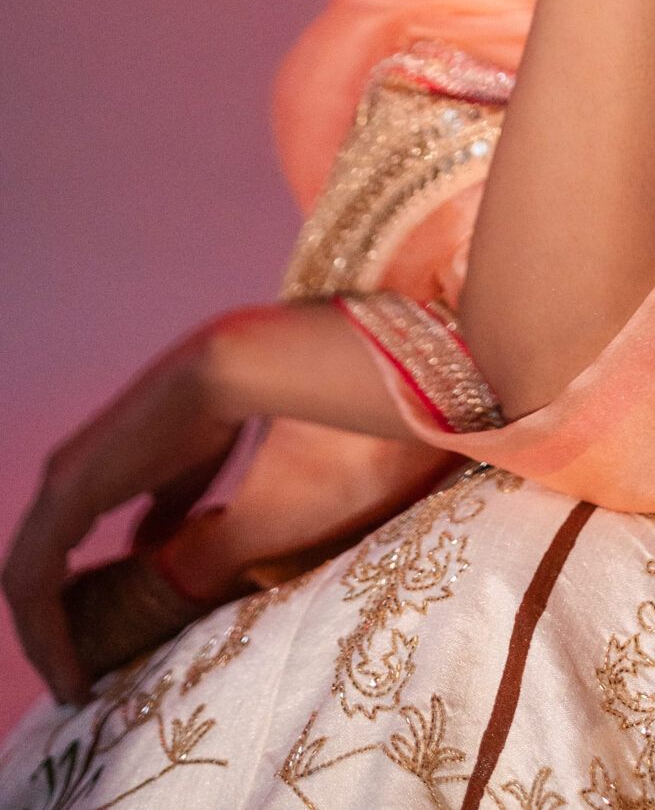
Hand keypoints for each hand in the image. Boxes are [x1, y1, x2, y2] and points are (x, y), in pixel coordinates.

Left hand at [3, 329, 238, 702]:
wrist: (223, 377)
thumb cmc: (214, 419)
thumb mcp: (184, 485)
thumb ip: (160, 519)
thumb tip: (148, 552)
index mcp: (83, 479)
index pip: (47, 559)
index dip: (58, 611)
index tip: (86, 655)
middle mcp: (60, 482)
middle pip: (28, 576)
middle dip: (45, 635)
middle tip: (73, 682)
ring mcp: (58, 486)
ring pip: (23, 583)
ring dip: (41, 641)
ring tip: (71, 684)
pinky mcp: (67, 494)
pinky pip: (35, 580)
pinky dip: (45, 629)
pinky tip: (69, 660)